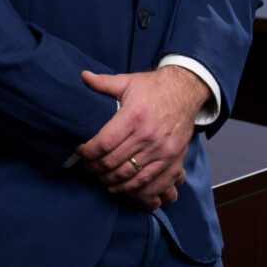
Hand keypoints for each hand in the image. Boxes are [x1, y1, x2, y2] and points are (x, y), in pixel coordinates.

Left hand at [77, 66, 210, 209]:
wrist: (186, 90)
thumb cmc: (153, 87)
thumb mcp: (128, 81)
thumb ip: (104, 83)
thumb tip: (83, 76)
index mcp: (134, 116)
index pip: (104, 143)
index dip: (88, 152)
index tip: (81, 151)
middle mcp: (148, 135)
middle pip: (114, 162)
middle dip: (96, 168)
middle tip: (88, 166)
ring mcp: (162, 150)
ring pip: (130, 176)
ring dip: (111, 181)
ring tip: (101, 177)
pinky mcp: (172, 159)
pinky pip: (150, 183)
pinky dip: (133, 190)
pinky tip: (121, 187)